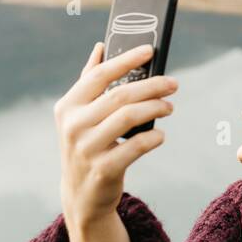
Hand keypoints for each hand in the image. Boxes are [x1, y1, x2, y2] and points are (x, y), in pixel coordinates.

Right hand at [55, 41, 177, 233]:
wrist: (81, 194)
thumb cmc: (87, 144)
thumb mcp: (80, 115)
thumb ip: (88, 81)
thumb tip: (100, 47)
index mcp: (68, 107)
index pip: (99, 75)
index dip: (126, 60)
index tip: (149, 50)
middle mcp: (73, 126)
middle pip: (120, 95)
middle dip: (152, 86)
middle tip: (173, 84)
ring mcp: (86, 149)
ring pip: (129, 117)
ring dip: (155, 108)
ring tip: (169, 107)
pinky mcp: (103, 170)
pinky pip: (135, 146)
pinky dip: (152, 138)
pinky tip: (160, 135)